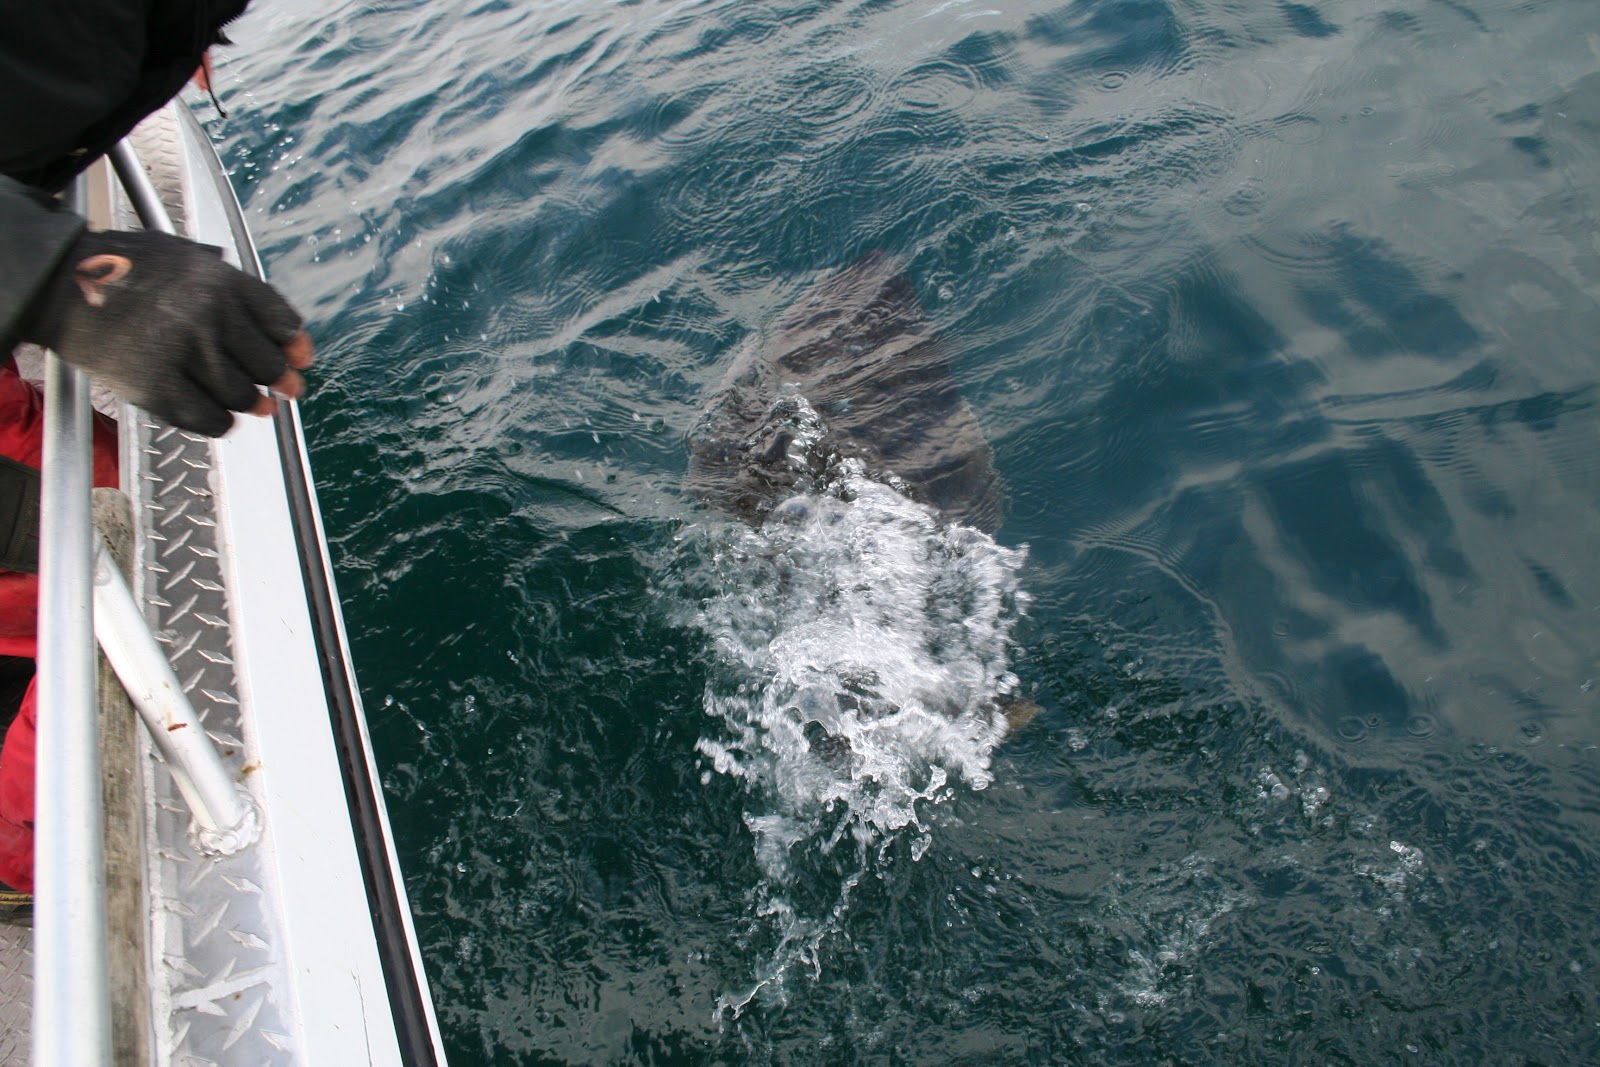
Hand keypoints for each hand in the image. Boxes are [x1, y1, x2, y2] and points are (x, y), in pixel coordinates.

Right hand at [22, 229, 313, 435]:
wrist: (60, 284)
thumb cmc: (126, 272)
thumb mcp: (186, 258)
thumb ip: (235, 290)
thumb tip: (291, 339)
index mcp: (220, 280)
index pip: (279, 320)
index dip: (294, 345)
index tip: (300, 359)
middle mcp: (207, 314)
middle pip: (266, 364)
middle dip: (276, 380)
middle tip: (278, 389)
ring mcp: (181, 350)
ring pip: (241, 395)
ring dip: (247, 403)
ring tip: (246, 401)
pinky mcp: (155, 384)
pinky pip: (209, 418)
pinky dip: (219, 422)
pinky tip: (217, 416)